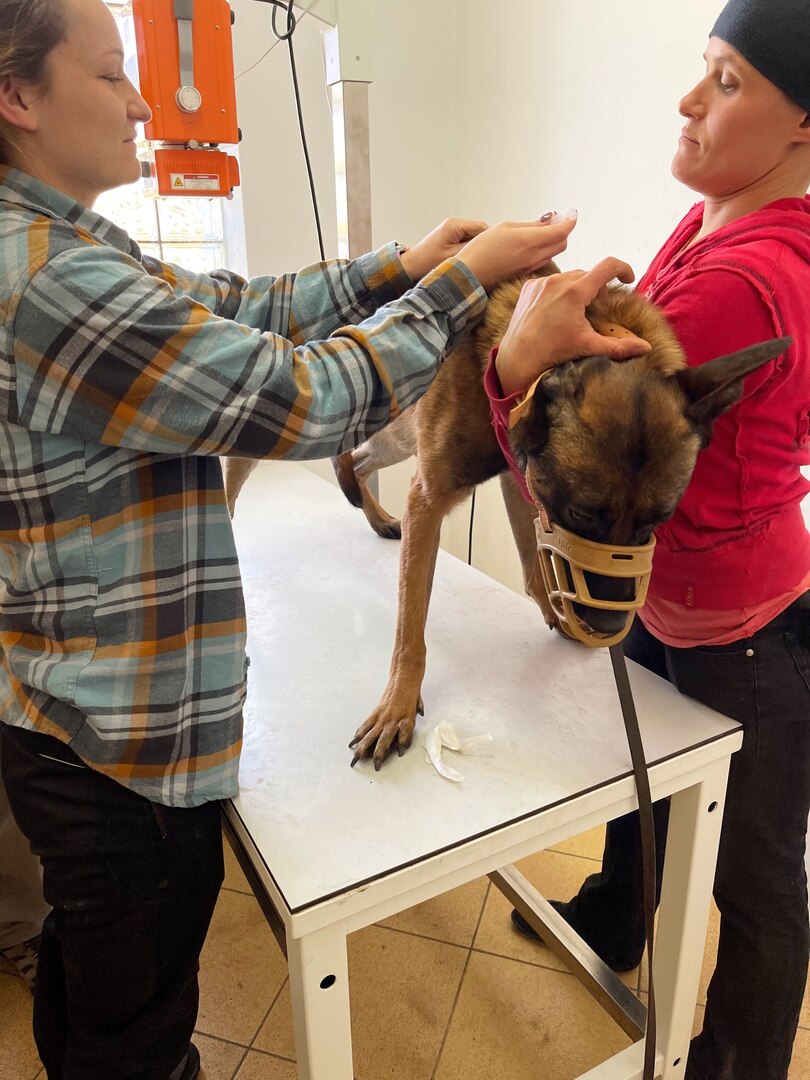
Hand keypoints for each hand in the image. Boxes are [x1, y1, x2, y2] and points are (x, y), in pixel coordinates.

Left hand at [399, 218, 488, 281]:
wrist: (411, 266)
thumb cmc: (428, 262)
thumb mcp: (453, 257)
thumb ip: (471, 250)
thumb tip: (490, 248)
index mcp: (455, 225)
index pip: (482, 227)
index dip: (492, 239)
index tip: (497, 253)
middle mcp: (454, 224)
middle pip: (479, 231)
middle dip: (485, 244)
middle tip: (491, 259)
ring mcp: (452, 230)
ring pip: (474, 237)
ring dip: (477, 248)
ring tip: (481, 261)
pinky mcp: (451, 237)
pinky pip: (467, 241)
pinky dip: (471, 249)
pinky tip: (472, 260)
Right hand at [457, 214, 576, 290]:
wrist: (469, 275)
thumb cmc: (481, 249)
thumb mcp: (504, 228)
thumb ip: (530, 225)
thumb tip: (548, 220)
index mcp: (530, 241)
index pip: (562, 231)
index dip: (570, 220)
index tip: (571, 212)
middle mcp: (534, 256)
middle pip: (562, 243)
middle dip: (563, 230)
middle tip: (556, 219)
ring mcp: (530, 267)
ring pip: (553, 252)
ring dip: (553, 240)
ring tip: (543, 230)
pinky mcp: (525, 274)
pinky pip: (542, 260)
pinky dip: (544, 250)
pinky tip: (533, 244)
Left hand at [495, 258, 651, 395]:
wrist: (518, 357)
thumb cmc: (553, 351)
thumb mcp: (588, 346)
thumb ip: (619, 346)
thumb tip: (646, 348)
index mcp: (575, 292)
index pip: (608, 266)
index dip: (623, 269)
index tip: (628, 279)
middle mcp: (558, 281)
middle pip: (588, 274)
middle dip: (597, 288)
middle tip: (597, 308)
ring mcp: (541, 282)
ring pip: (569, 277)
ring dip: (578, 288)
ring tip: (576, 310)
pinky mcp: (529, 286)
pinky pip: (551, 282)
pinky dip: (559, 290)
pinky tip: (556, 310)